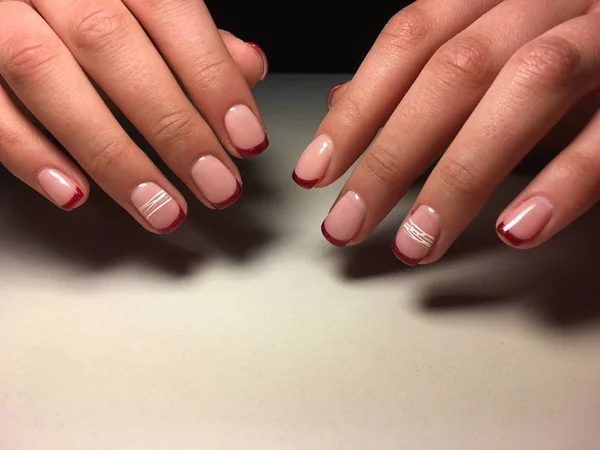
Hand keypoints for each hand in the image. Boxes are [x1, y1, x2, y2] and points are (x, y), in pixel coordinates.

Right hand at [0, 0, 267, 232]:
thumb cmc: (80, 0)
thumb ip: (190, 33)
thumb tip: (246, 67)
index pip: (170, 12)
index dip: (213, 79)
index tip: (246, 139)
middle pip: (111, 46)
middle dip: (173, 128)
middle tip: (216, 186)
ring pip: (46, 75)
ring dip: (111, 155)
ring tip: (160, 209)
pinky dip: (29, 152)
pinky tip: (75, 192)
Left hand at [294, 0, 599, 264]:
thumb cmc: (572, 39)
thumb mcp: (496, 42)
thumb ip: (423, 71)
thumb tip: (343, 102)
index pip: (410, 40)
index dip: (358, 107)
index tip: (316, 170)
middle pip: (452, 73)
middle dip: (391, 157)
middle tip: (348, 225)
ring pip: (524, 90)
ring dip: (461, 176)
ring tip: (418, 242)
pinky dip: (564, 180)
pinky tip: (516, 228)